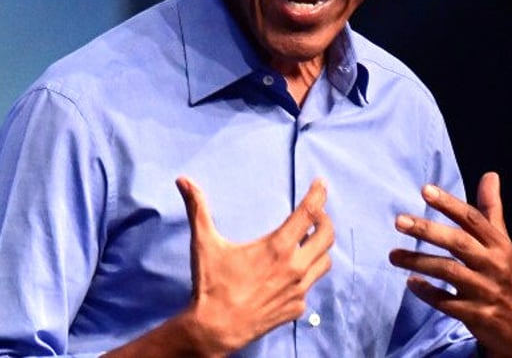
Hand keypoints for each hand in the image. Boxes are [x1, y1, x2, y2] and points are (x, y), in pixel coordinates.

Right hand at [176, 176, 333, 354]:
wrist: (214, 330)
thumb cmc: (211, 286)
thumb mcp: (204, 243)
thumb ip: (197, 208)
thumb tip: (183, 180)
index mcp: (278, 247)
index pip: (309, 212)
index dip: (318, 194)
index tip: (321, 183)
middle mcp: (295, 267)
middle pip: (328, 235)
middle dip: (325, 219)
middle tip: (317, 212)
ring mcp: (299, 290)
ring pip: (324, 262)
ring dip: (320, 248)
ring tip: (308, 240)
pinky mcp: (296, 308)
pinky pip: (310, 286)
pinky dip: (307, 275)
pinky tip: (293, 273)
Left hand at [388, 172, 511, 357]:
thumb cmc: (506, 276)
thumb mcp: (503, 242)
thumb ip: (491, 209)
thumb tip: (490, 175)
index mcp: (499, 245)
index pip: (472, 219)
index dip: (449, 203)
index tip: (425, 190)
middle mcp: (493, 265)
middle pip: (458, 243)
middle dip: (428, 230)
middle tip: (399, 221)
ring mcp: (485, 291)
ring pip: (448, 272)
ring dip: (418, 262)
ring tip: (393, 255)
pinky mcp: (476, 315)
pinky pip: (447, 303)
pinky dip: (427, 293)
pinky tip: (410, 283)